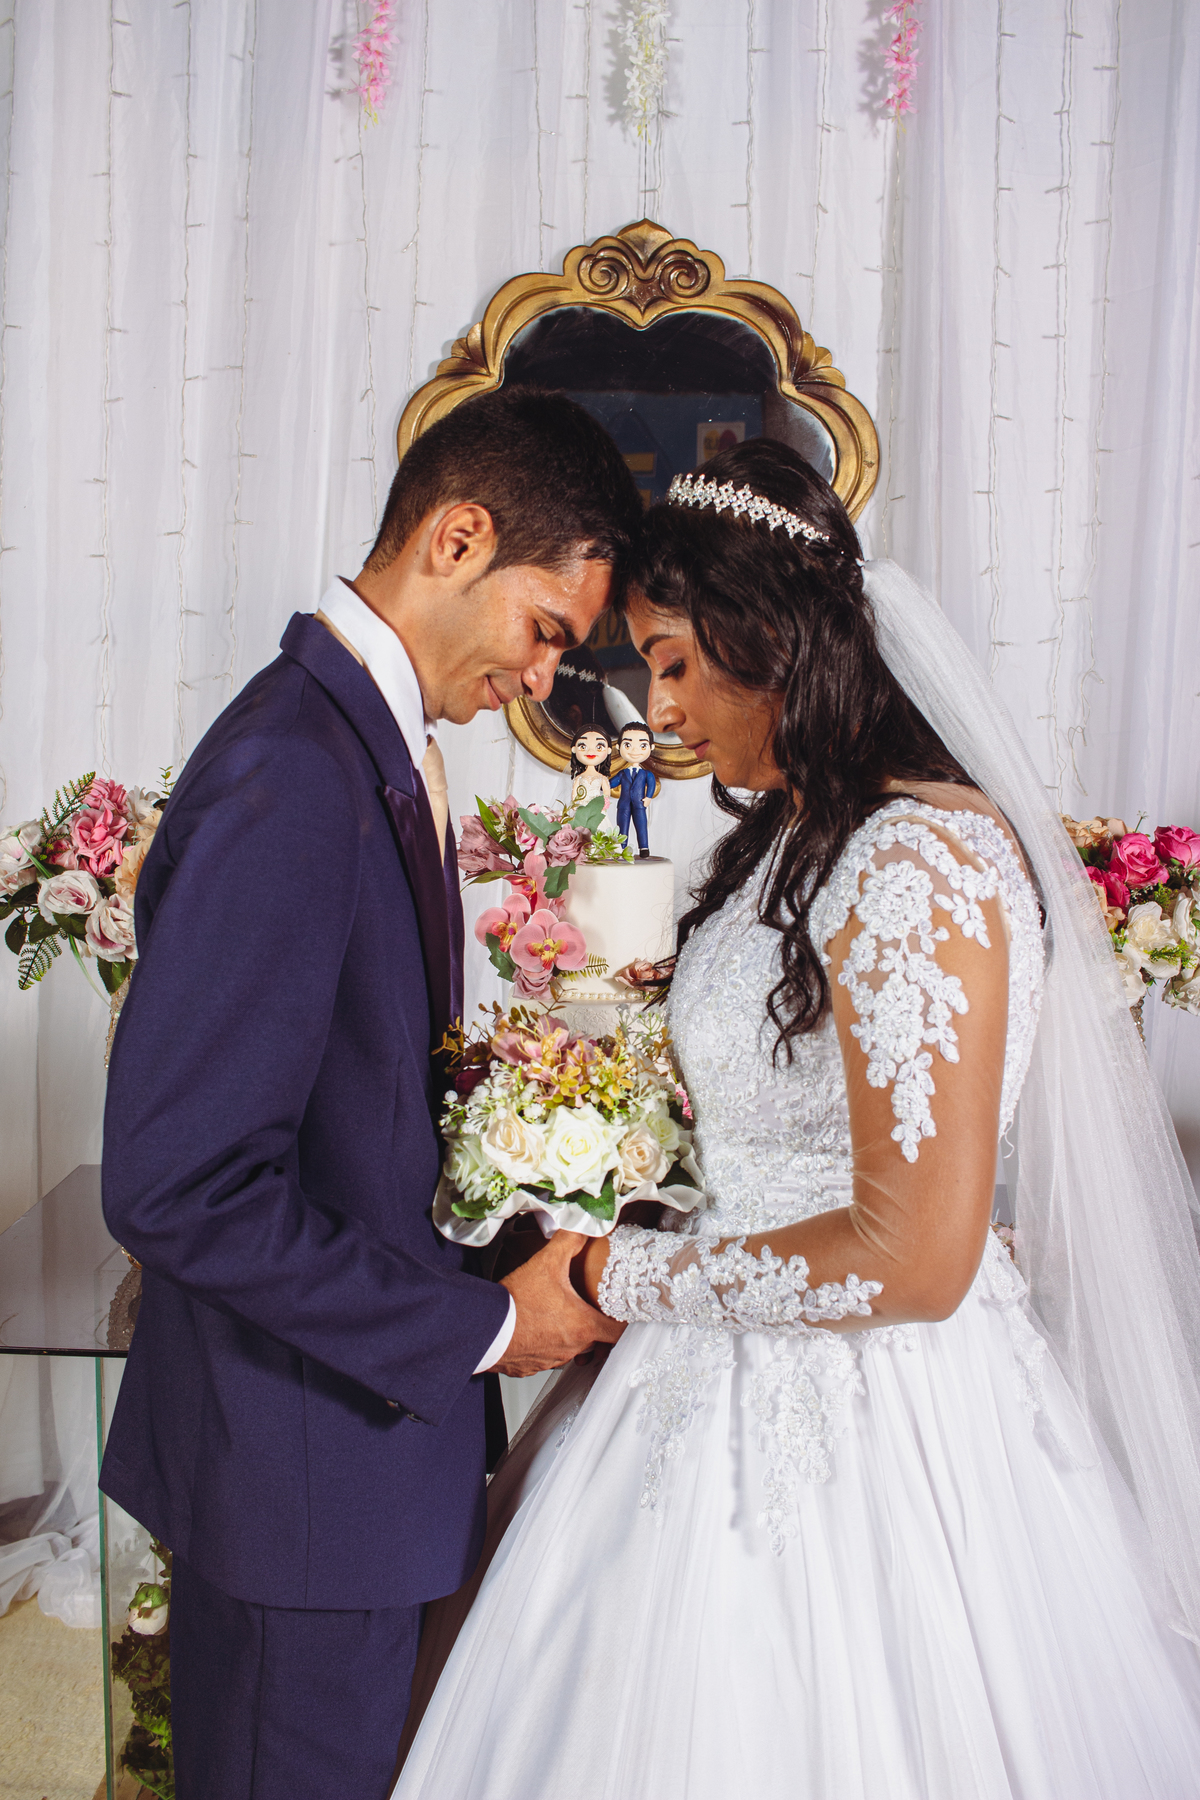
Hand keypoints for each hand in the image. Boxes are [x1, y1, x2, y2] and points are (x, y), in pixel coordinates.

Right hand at [489, 1230, 623, 1376]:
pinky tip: (534, 1327)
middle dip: (591, 1324)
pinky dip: (543, 1344)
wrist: (484, 1328)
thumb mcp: (546, 1263)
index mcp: (582, 1326)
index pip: (618, 1333)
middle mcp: (571, 1348)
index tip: (620, 1314)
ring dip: (566, 1334)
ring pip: (569, 1349)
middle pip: (594, 1340)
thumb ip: (569, 1243)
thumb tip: (583, 1228)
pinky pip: (545, 1356)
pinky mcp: (531, 1366)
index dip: (622, 1322)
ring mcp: (551, 1360)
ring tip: (555, 1315)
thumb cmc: (516, 1303)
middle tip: (584, 1307)